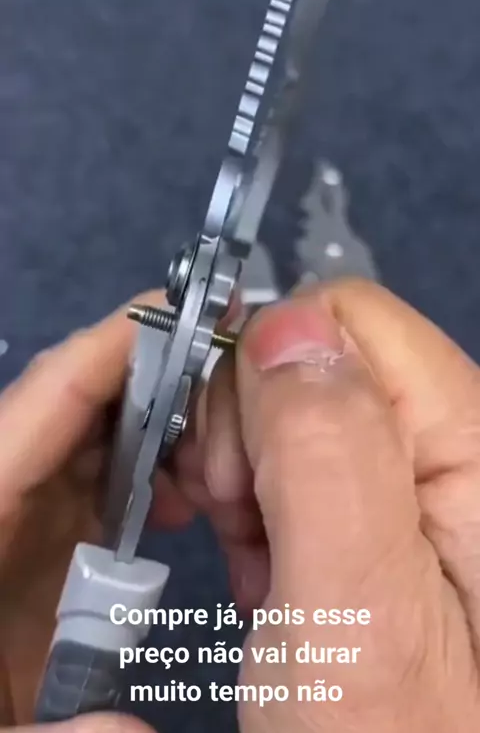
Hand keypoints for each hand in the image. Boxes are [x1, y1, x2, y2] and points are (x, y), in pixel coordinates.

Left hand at [0, 291, 190, 729]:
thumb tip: (139, 731)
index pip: (51, 394)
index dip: (122, 341)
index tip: (198, 311)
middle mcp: (2, 489)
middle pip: (82, 404)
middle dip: (163, 385)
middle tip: (245, 399)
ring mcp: (20, 513)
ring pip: (95, 439)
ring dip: (161, 430)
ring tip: (225, 458)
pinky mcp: (36, 543)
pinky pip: (96, 483)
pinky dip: (146, 476)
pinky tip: (186, 504)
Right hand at [178, 279, 479, 731]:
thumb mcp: (352, 610)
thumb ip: (327, 453)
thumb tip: (284, 324)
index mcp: (471, 442)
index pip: (347, 317)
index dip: (266, 377)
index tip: (238, 479)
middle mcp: (457, 443)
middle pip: (320, 357)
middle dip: (251, 432)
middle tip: (247, 529)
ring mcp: (424, 480)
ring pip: (300, 407)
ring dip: (253, 475)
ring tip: (261, 565)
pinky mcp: (392, 511)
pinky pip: (307, 461)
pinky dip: (268, 505)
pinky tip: (272, 568)